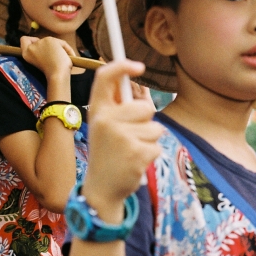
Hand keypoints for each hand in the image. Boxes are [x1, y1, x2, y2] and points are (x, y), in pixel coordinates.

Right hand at [20, 36, 74, 80]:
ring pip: (53, 41)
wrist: (57, 75)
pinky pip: (62, 43)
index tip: (41, 46)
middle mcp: (30, 47)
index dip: (32, 40)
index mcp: (26, 54)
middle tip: (56, 56)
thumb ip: (42, 52)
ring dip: (60, 49)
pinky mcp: (48, 40)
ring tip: (64, 59)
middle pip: (42, 40)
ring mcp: (39, 42)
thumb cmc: (53, 73)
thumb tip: (52, 46)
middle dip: (50, 46)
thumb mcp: (43, 62)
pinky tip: (68, 56)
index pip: (24, 40)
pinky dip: (67, 49)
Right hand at [82, 60, 163, 221]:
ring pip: (156, 128)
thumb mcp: (107, 127)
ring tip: (131, 152)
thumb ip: (122, 106)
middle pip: (145, 107)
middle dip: (146, 121)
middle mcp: (106, 120)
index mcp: (98, 111)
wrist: (102, 189)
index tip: (139, 66)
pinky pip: (158, 145)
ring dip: (149, 140)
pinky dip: (151, 154)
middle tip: (130, 138)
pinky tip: (135, 163)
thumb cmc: (110, 153)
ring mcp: (121, 137)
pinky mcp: (136, 153)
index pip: (105, 77)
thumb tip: (140, 83)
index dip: (122, 66)